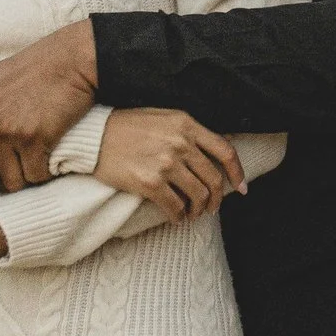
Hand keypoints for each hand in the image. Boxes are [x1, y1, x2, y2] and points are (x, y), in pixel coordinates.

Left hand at [0, 21, 97, 192]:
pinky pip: (35, 176)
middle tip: (17, 172)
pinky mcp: (32, 138)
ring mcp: (5, 131)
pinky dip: (45, 172)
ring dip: (26, 177)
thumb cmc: (32, 71)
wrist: (68, 60)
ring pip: (11, 182)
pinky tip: (50, 157)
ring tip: (36, 161)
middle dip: (1, 180)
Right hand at [94, 109, 247, 219]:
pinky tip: (176, 218)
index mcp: (186, 124)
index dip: (237, 172)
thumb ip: (188, 130)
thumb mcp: (163, 117)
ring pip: (197, 195)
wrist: (94, 136)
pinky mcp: (150, 182)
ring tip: (192, 214)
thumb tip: (215, 149)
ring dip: (198, 210)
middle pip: (213, 178)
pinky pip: (175, 206)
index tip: (241, 187)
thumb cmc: (128, 126)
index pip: (225, 150)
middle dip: (216, 198)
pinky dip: (179, 217)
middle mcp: (180, 143)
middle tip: (211, 208)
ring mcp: (166, 163)